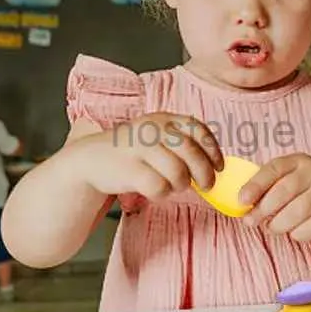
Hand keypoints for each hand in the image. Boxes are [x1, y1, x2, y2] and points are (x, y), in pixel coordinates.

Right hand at [75, 112, 223, 199]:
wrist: (91, 160)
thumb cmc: (132, 152)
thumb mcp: (157, 137)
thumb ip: (182, 144)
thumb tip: (214, 167)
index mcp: (163, 118)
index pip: (198, 130)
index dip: (213, 150)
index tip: (219, 167)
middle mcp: (152, 129)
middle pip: (191, 152)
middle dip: (204, 173)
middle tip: (206, 186)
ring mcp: (139, 148)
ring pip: (178, 173)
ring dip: (181, 184)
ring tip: (172, 185)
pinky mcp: (129, 169)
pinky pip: (159, 187)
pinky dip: (162, 193)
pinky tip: (154, 189)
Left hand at [239, 153, 310, 242]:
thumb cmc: (301, 195)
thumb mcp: (284, 183)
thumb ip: (264, 189)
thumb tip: (242, 203)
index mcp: (298, 161)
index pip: (274, 169)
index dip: (255, 185)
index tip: (242, 200)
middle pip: (283, 191)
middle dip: (262, 209)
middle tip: (250, 221)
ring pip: (295, 213)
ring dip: (278, 224)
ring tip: (273, 226)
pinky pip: (307, 228)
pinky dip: (296, 234)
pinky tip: (295, 229)